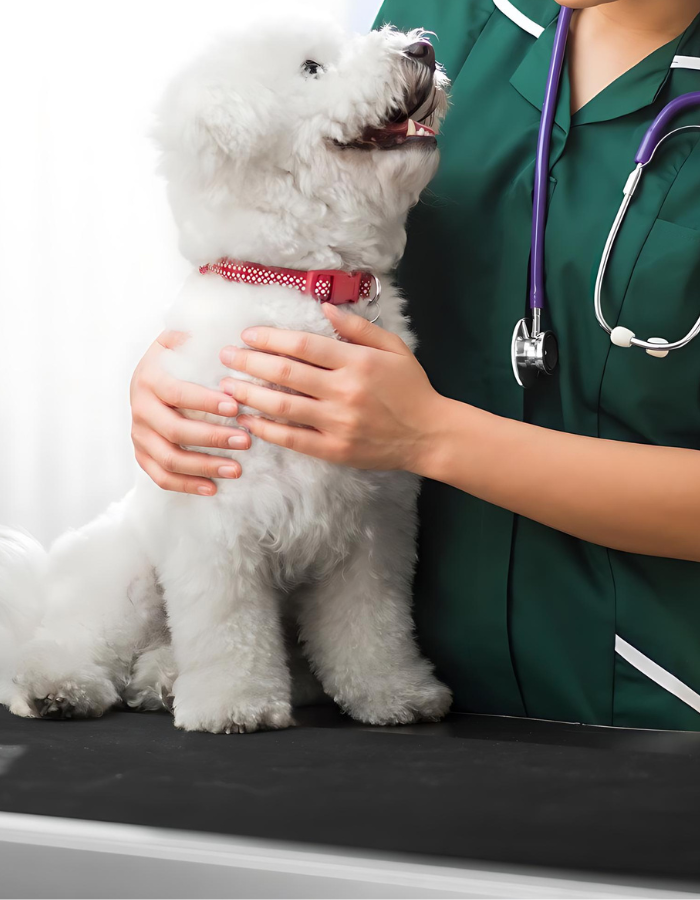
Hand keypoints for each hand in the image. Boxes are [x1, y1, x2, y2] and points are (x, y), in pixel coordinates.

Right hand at [130, 330, 250, 494]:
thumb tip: (233, 336)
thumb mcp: (184, 338)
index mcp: (150, 377)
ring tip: (236, 469)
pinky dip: (186, 485)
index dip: (205, 401)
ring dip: (204, 466)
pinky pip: (160, 477)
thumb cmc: (179, 356)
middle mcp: (139, 407)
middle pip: (175, 430)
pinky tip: (212, 488)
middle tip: (246, 441)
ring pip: (169, 458)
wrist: (151, 371)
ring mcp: (139, 433)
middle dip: (213, 437)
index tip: (236, 406)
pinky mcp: (142, 453)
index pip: (177, 392)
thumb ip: (200, 336)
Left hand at [219, 305, 444, 472]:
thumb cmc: (411, 388)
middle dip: (248, 362)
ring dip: (249, 394)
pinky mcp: (334, 449)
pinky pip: (292, 439)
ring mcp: (337, 423)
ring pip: (282, 406)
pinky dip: (266, 429)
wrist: (429, 435)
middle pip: (284, 373)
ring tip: (226, 386)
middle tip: (225, 356)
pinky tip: (248, 420)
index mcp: (356, 362)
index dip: (270, 338)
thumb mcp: (393, 348)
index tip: (247, 335)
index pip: (302, 345)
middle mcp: (344, 391)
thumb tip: (324, 307)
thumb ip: (358, 327)